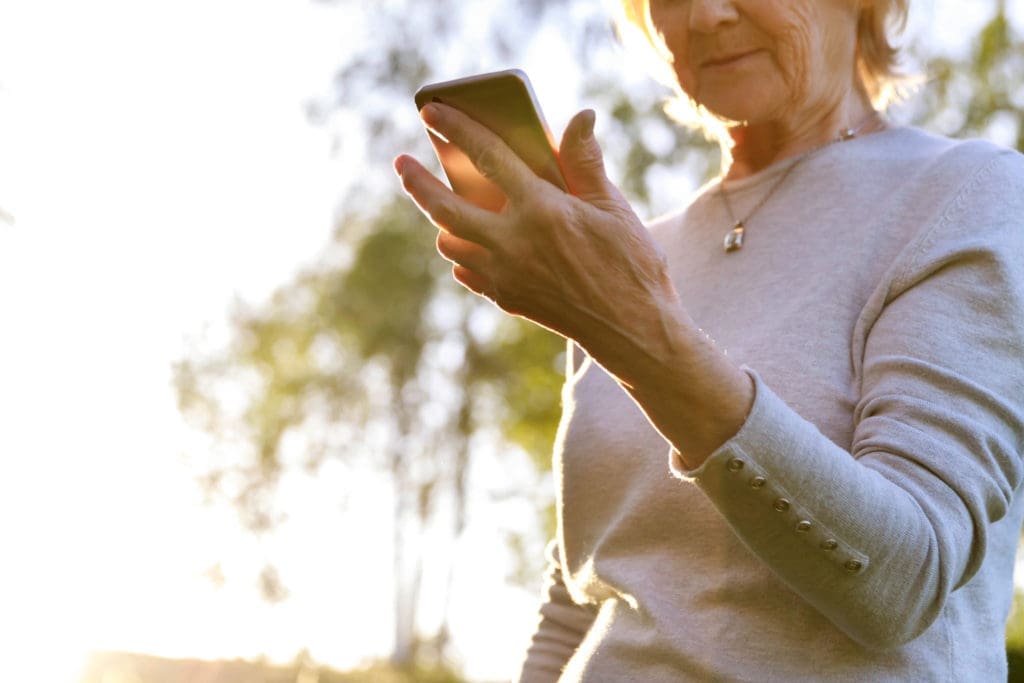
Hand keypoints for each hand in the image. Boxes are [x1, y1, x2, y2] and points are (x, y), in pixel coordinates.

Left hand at [394, 103, 682, 379]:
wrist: (633, 331)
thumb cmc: (632, 264)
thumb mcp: (614, 208)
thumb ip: (586, 162)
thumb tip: (581, 117)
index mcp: (542, 209)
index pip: (487, 156)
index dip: (455, 129)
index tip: (430, 111)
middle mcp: (514, 242)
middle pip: (445, 206)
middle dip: (417, 181)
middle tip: (401, 162)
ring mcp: (505, 275)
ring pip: (451, 243)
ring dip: (442, 221)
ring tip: (442, 204)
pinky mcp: (507, 299)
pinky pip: (468, 272)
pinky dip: (464, 255)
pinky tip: (470, 245)